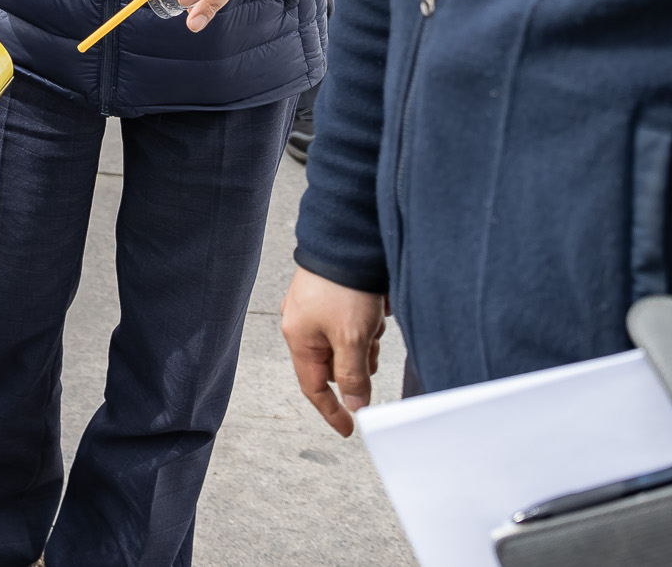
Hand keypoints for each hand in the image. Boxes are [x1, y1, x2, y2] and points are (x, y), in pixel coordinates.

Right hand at [280, 267, 387, 435]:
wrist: (347, 241)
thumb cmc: (343, 288)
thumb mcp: (352, 339)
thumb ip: (353, 377)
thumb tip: (355, 405)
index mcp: (298, 338)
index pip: (313, 387)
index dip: (331, 411)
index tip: (349, 430)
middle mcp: (302, 325)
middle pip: (335, 365)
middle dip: (358, 361)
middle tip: (372, 343)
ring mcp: (314, 309)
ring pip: (347, 344)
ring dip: (365, 339)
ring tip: (372, 317)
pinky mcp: (328, 297)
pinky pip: (350, 324)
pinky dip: (365, 322)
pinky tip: (372, 306)